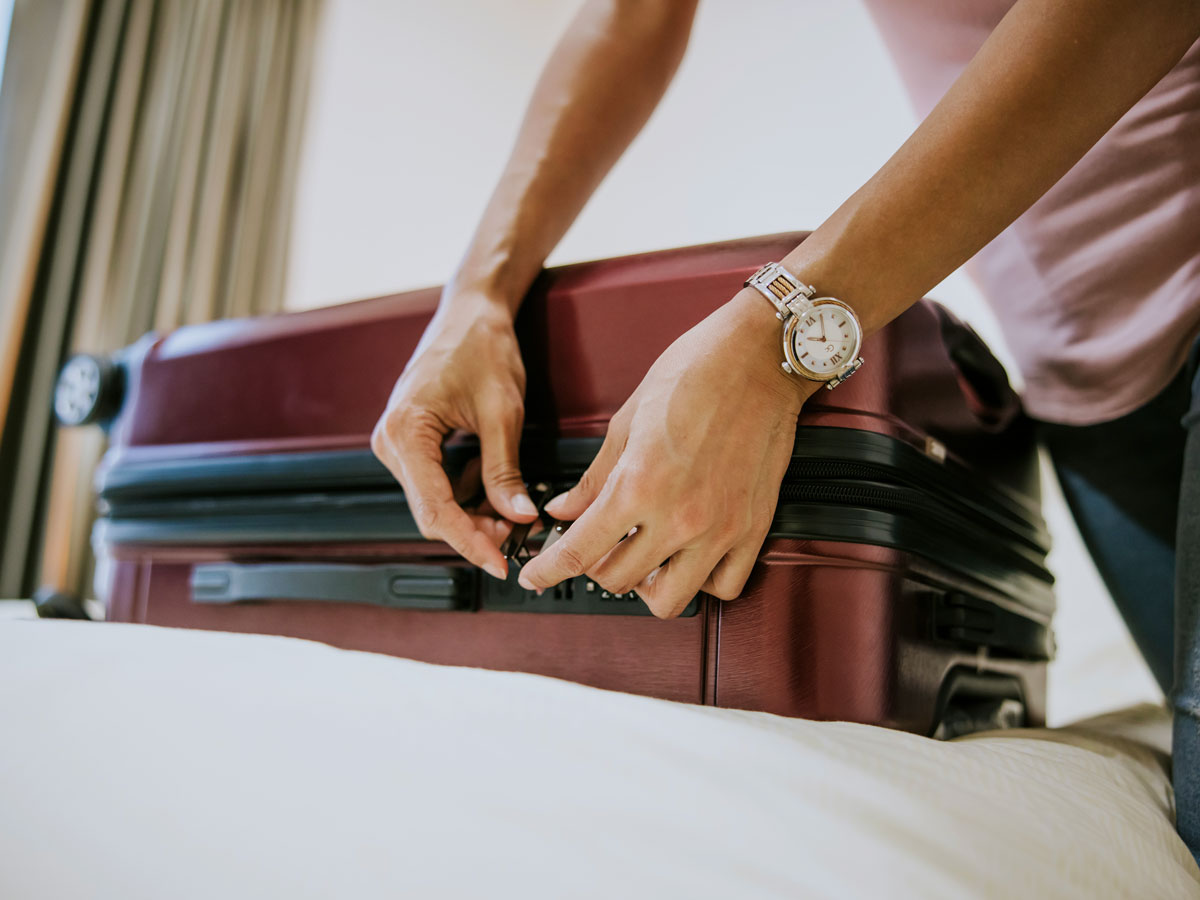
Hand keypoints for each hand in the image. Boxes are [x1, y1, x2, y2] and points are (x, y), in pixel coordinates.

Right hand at [371, 291, 536, 580]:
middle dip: (474, 530)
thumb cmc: (482, 346)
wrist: (471, 312)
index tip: (499, 563)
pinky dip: (466, 495)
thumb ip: (505, 470)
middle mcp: (391, 441)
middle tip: (516, 538)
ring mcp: (398, 442)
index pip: (435, 509)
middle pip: (431, 512)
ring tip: (512, 514)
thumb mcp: (503, 413)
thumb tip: (517, 516)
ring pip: (434, 501)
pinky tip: (495, 492)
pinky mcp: (411, 441)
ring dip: (472, 515)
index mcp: (406, 432)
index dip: (469, 542)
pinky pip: (436, 482)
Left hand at [517, 290, 817, 617]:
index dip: (547, 571)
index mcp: (638, 486)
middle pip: (617, 581)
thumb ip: (594, 478)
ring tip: (644, 557)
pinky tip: (689, 557)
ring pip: (669, 600)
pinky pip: (724, 587)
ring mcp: (719, 529)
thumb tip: (564, 510)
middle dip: (596, 567)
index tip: (534, 577)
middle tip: (597, 545)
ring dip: (646, 586)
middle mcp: (678, 517)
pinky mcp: (753, 529)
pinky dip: (701, 581)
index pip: (579, 552)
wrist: (759, 358)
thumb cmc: (694, 373)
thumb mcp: (626, 421)